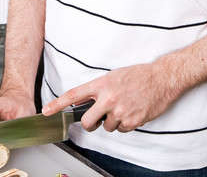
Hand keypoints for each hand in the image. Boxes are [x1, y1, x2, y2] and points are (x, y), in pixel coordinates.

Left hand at [42, 61, 180, 133]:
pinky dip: (125, 124)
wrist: (161, 78)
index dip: (57, 104)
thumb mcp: (113, 76)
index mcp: (101, 84)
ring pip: (106, 127)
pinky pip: (121, 130)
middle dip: (91, 124)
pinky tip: (132, 111)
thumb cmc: (137, 75)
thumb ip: (99, 89)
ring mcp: (119, 110)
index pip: (74, 95)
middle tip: (98, 118)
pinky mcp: (131, 121)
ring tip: (124, 106)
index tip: (46, 111)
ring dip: (113, 121)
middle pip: (88, 122)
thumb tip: (87, 103)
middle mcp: (108, 97)